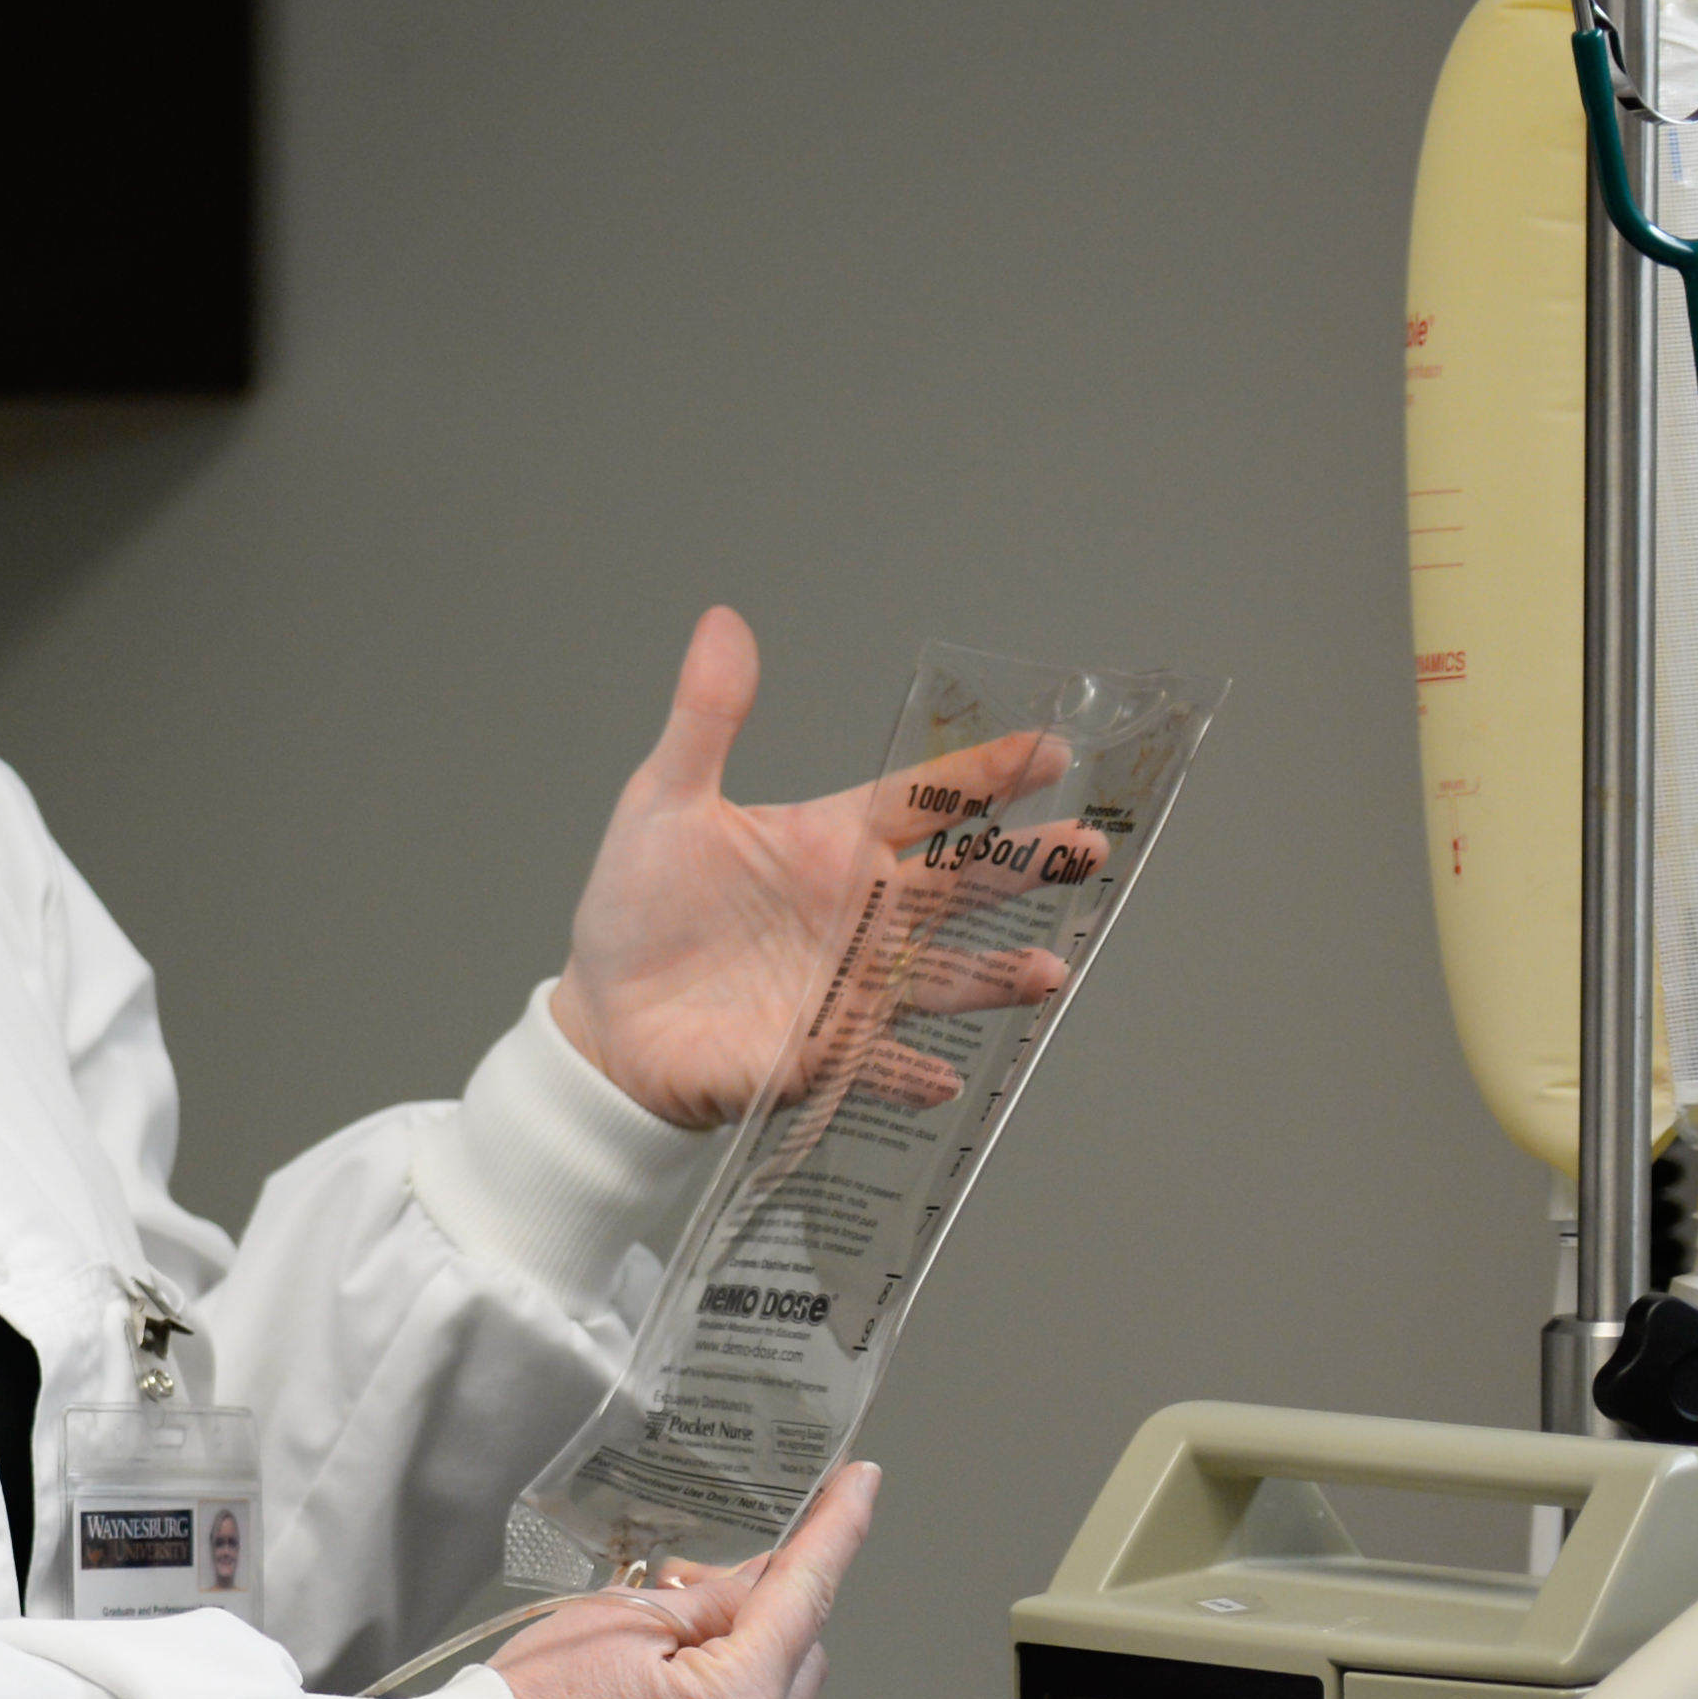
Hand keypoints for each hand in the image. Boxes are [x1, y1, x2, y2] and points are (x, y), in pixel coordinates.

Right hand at [497, 1465, 874, 1698]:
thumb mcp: (613, 1621)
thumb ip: (704, 1601)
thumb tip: (754, 1590)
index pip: (805, 1593)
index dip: (837, 1528)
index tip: (862, 1483)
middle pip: (797, 1661)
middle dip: (761, 1618)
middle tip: (682, 1593)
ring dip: (731, 1679)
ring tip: (642, 1668)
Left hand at [554, 613, 1081, 1128]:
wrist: (607, 1016)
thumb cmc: (640, 908)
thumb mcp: (663, 803)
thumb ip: (706, 718)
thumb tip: (722, 621)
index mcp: (833, 843)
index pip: (924, 800)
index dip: (986, 775)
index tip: (1054, 749)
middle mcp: (861, 912)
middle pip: (962, 882)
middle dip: (1028, 866)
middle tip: (1089, 848)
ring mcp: (853, 983)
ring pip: (944, 974)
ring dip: (996, 977)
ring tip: (1050, 975)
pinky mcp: (826, 1051)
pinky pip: (879, 1063)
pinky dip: (910, 1073)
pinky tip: (943, 1077)